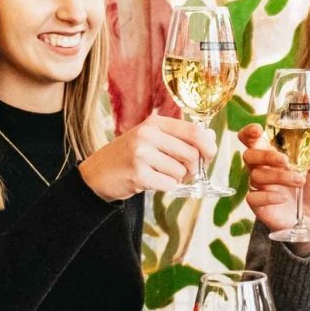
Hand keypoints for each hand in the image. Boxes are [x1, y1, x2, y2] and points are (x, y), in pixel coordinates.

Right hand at [77, 114, 215, 200]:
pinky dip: (166, 187)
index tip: (209, 156)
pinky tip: (152, 182)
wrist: (98, 174)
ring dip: (177, 179)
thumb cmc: (130, 156)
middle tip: (182, 172)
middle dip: (193, 168)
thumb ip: (180, 137)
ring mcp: (141, 154)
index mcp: (155, 122)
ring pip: (181, 172)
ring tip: (159, 174)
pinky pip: (170, 185)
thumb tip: (211, 137)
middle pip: (192, 154)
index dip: (209, 146)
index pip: (194, 131)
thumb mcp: (153, 139)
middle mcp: (148, 134)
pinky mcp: (138, 174)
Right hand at [237, 124, 309, 238]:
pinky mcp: (257, 205)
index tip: (258, 129)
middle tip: (285, 161)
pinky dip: (268, 196)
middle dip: (266, 156)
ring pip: (256, 176)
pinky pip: (254, 197)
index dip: (249, 133)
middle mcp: (261, 169)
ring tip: (299, 181)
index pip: (251, 140)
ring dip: (278, 177)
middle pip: (249, 155)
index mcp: (270, 156)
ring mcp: (258, 187)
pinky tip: (282, 197)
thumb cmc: (309, 191)